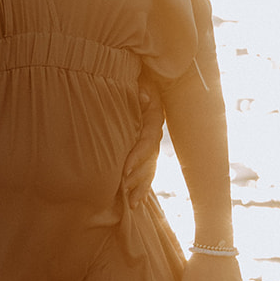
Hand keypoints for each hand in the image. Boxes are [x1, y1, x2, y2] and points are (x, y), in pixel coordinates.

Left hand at [123, 79, 163, 208]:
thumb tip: (143, 97)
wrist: (144, 77)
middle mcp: (155, 132)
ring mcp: (152, 142)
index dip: (138, 156)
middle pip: (150, 160)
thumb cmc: (138, 79)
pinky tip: (135, 202)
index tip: (125, 169)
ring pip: (150, 168)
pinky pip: (147, 170)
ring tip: (131, 203)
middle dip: (137, 176)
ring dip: (141, 185)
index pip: (148, 142)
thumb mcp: (141, 81)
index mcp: (154, 118)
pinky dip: (142, 186)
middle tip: (123, 189)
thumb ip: (141, 90)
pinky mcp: (146, 148)